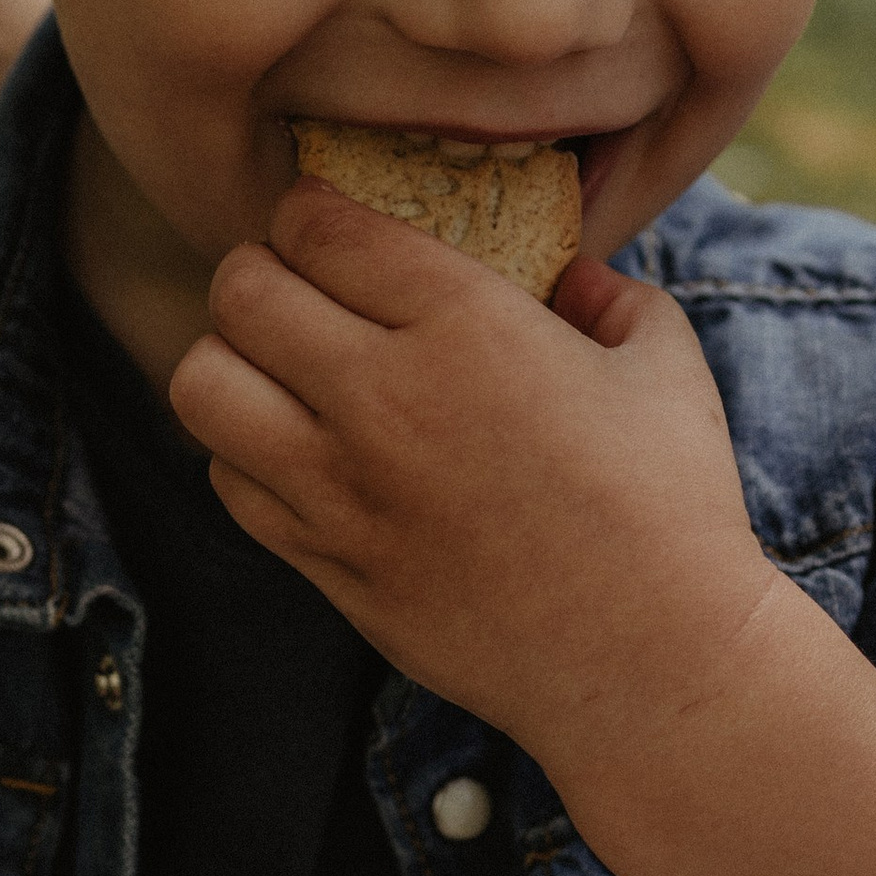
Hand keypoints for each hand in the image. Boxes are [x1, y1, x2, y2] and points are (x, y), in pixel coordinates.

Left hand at [169, 178, 781, 787]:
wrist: (649, 664)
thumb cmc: (672, 507)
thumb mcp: (664, 364)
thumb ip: (609, 295)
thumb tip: (568, 276)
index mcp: (466, 324)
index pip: (316, 226)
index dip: (310, 211)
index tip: (330, 225)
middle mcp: (385, 397)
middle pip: (240, 291)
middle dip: (260, 273)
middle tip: (296, 290)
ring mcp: (341, 489)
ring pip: (203, 384)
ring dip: (230, 362)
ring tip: (277, 371)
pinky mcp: (326, 563)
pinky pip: (228, 480)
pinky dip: (244, 455)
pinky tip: (297, 455)